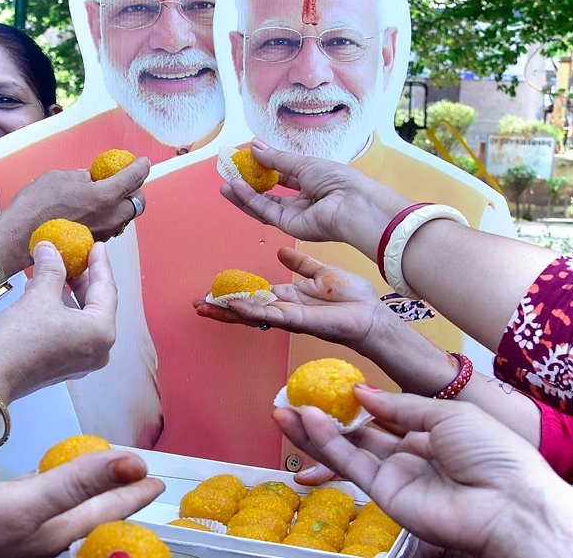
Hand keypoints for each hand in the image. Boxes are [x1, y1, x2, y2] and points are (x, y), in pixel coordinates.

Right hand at [0, 160, 149, 273]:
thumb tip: (89, 179)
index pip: (133, 178)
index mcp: (105, 196)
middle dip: (135, 191)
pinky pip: (110, 229)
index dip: (140, 167)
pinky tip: (94, 212)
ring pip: (124, 219)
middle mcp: (109, 217)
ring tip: (108, 196)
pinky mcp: (92, 244)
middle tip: (124, 181)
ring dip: (122, 206)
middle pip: (137, 203)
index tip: (143, 162)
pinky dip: (109, 218)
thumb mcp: (59, 177)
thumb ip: (81, 177)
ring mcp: (102, 234)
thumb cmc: (36, 205)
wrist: (19, 237)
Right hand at [0, 240, 117, 400]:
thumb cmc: (20, 336)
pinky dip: (59, 312)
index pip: (106, 289)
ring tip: (50, 273)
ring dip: (67, 295)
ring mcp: (82, 361)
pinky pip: (70, 331)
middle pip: (96, 305)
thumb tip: (49, 248)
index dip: (99, 264)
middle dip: (82, 280)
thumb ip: (51, 269)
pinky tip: (41, 295)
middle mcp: (99, 350)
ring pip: (81, 318)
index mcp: (101, 332)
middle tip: (73, 257)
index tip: (95, 246)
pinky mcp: (64, 367)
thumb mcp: (39, 295)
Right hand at [0, 450, 163, 557]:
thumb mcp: (21, 506)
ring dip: (80, 497)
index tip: (155, 480)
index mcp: (49, 537)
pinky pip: (25, 508)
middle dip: (112, 499)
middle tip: (135, 480)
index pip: (102, 512)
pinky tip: (34, 485)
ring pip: (57, 514)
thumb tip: (132, 464)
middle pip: (84, 517)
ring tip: (96, 480)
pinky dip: (41, 494)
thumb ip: (75, 484)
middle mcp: (33, 540)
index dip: (130, 494)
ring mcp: (7, 535)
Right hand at [194, 247, 388, 351]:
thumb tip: (282, 251)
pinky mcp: (301, 321)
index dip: (235, 293)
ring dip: (230, 311)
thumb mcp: (321, 273)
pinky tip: (237, 307)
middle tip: (199, 304)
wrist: (372, 314)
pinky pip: (273, 315)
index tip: (214, 290)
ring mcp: (291, 316)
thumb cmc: (352, 298)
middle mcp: (286, 308)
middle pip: (248, 308)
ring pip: (254, 314)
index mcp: (290, 296)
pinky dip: (253, 312)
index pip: (256, 295)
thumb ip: (301, 264)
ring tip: (208, 307)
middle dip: (223, 307)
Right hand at [220, 141, 410, 255]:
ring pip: (264, 204)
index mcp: (313, 181)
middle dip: (250, 182)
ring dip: (244, 194)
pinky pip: (265, 212)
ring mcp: (296, 214)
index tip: (246, 156)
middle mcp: (303, 199)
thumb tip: (254, 146)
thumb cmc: (338, 180)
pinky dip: (249, 200)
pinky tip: (235, 188)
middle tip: (230, 171)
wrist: (352, 205)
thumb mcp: (304, 163)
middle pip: (270, 192)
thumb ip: (276, 159)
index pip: (284, 174)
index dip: (265, 165)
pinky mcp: (289, 226)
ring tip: (225, 182)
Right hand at [275, 386, 565, 556]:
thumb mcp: (448, 412)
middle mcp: (410, 454)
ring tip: (282, 410)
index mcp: (433, 431)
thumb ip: (400, 405)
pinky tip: (307, 422)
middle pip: (358, 433)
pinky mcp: (386, 494)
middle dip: (326, 417)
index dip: (360, 400)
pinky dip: (327, 444)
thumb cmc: (495, 453)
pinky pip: (351, 464)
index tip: (334, 384)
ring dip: (314, 431)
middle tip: (294, 397)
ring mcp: (396, 475)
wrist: (510, 501)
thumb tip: (362, 391)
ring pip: (346, 449)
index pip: (387, 414)